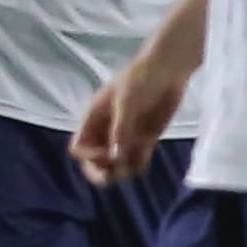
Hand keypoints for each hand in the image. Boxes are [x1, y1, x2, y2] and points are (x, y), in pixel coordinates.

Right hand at [73, 61, 185, 183]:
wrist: (167, 71)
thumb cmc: (140, 79)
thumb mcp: (126, 102)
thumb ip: (120, 129)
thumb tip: (114, 157)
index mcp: (93, 119)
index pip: (79, 148)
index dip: (90, 156)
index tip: (109, 152)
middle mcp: (106, 132)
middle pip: (93, 162)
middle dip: (100, 172)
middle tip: (113, 175)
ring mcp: (125, 137)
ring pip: (115, 165)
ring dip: (123, 170)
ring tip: (137, 160)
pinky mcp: (144, 140)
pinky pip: (136, 161)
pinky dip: (139, 164)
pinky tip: (146, 153)